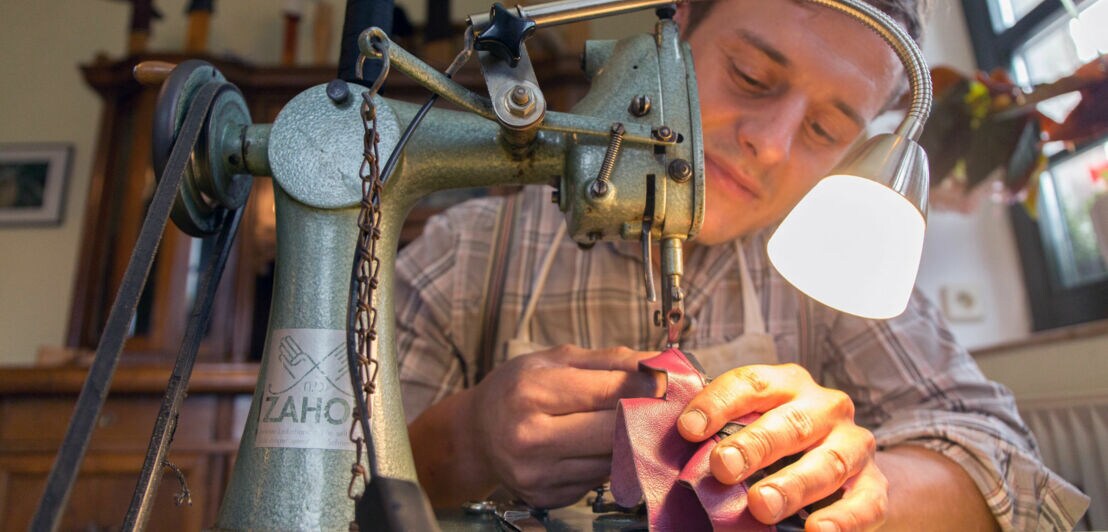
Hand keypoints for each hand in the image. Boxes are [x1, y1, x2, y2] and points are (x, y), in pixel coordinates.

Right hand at [469, 345, 659, 507]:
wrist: (476, 433)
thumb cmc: (518, 388)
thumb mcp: (556, 360)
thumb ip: (610, 360)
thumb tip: (662, 363)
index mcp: (531, 392)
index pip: (608, 391)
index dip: (647, 386)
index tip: (671, 381)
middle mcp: (530, 437)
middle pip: (614, 430)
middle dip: (645, 416)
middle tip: (665, 404)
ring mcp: (537, 473)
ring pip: (611, 459)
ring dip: (631, 442)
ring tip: (636, 423)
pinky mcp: (546, 497)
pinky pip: (597, 479)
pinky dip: (608, 463)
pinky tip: (603, 447)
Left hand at [677, 364, 887, 530]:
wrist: (844, 466)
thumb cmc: (780, 442)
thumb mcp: (751, 425)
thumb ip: (719, 431)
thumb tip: (675, 442)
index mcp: (787, 384)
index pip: (752, 383)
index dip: (719, 403)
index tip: (688, 429)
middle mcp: (825, 408)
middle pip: (790, 423)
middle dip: (755, 445)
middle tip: (723, 467)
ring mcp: (854, 445)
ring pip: (827, 461)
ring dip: (792, 485)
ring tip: (761, 505)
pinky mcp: (874, 485)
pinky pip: (864, 502)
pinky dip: (842, 519)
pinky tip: (817, 530)